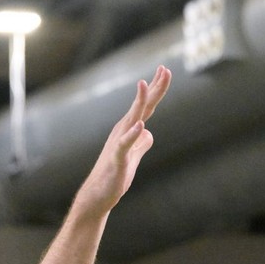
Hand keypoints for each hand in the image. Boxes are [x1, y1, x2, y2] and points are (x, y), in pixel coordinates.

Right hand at [74, 66, 171, 214]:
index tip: (165, 70)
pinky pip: (125, 144)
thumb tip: (148, 134)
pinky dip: (132, 134)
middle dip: (154, 88)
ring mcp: (119, 143)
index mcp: (129, 129)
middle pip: (142, 106)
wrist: (98, 195)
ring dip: (139, 102)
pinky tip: (140, 126)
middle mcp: (123, 130)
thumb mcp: (133, 156)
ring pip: (132, 118)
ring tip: (145, 85)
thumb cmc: (115, 175)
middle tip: (165, 68)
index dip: (156, 88)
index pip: (146, 105)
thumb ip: (141, 143)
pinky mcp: (117, 158)